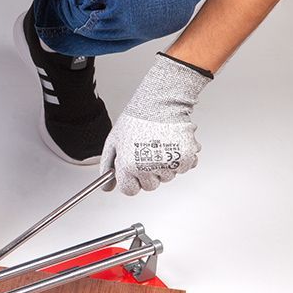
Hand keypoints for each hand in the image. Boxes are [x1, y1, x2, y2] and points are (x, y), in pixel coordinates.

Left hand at [100, 53, 211, 195]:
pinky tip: (172, 144)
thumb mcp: (114, 141)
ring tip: (159, 145)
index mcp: (128, 165)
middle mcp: (147, 167)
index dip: (131, 181)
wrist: (161, 102)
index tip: (134, 171)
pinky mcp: (185, 158)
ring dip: (164, 166)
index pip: (129, 190)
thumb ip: (107, 166)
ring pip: (167, 178)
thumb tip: (107, 187)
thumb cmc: (136, 119)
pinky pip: (182, 169)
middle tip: (148, 153)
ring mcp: (167, 164)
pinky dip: (180, 159)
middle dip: (148, 173)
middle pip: (149, 186)